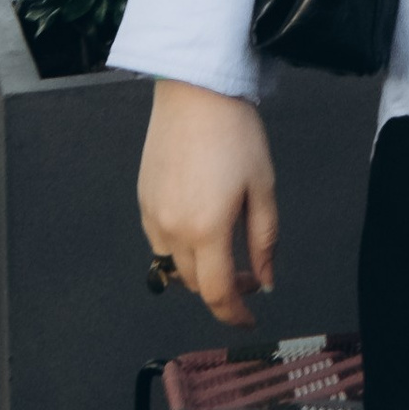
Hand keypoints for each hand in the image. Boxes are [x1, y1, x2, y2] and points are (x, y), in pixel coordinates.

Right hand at [138, 81, 277, 326]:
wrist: (195, 91)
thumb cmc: (235, 133)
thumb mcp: (262, 186)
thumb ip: (264, 241)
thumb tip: (265, 282)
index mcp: (206, 230)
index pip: (217, 293)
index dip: (234, 314)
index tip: (250, 318)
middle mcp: (172, 231)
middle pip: (195, 284)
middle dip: (223, 288)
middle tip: (250, 273)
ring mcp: (152, 217)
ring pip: (175, 267)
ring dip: (200, 269)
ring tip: (226, 248)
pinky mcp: (143, 200)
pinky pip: (159, 242)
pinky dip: (180, 248)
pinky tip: (200, 225)